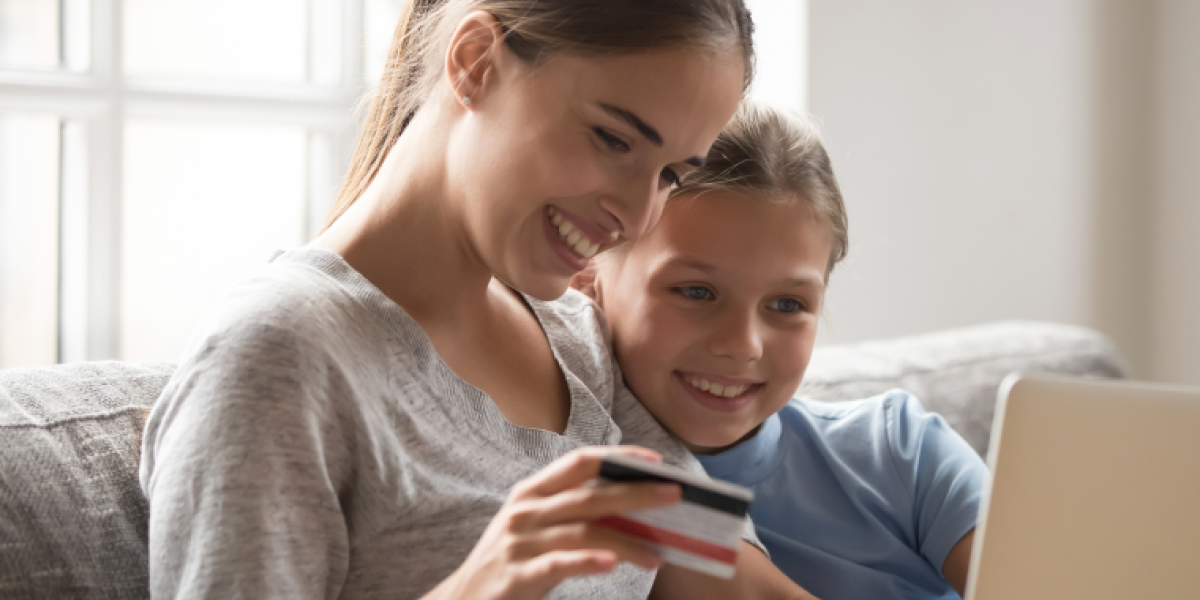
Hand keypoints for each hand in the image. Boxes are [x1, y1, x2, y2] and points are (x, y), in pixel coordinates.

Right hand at [423, 446, 682, 599]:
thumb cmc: (509, 561)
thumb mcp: (535, 527)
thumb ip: (571, 513)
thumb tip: (631, 506)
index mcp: (531, 492)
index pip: (580, 462)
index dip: (619, 457)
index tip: (655, 461)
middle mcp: (525, 511)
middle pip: (589, 496)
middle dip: (635, 493)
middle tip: (675, 495)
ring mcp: (520, 543)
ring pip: (582, 532)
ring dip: (625, 540)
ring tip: (656, 553)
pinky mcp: (517, 576)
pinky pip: (557, 564)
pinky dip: (587, 561)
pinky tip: (612, 563)